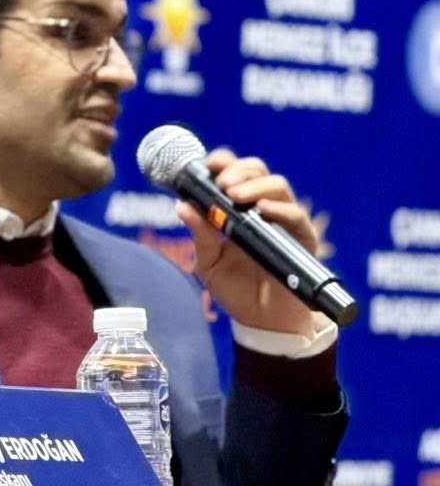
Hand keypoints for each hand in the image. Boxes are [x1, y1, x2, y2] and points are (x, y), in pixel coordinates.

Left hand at [179, 149, 322, 335]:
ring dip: (254, 185)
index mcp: (236, 210)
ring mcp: (283, 222)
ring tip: (234, 195)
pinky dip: (280, 208)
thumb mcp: (209, 263)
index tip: (208, 164)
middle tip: (222, 183)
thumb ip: (200, 236)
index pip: (233, 175)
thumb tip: (182, 206)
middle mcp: (261, 210)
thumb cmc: (236, 290)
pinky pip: (296, 216)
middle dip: (238, 170)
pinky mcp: (302, 239)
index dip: (223, 163)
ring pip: (277, 186)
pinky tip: (262, 210)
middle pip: (257, 172)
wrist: (262, 321)